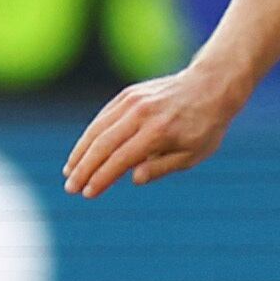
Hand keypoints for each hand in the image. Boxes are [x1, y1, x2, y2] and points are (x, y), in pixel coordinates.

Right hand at [63, 64, 243, 197]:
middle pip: (103, 145)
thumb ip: (162, 167)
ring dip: (80, 152)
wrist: (210, 86)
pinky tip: (82, 151)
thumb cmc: (204, 127)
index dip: (101, 178)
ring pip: (98, 129)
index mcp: (159, 132)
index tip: (87, 194)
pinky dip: (90, 135)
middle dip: (84, 169)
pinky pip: (103, 117)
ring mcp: (133, 101)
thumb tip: (133, 178)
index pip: (121, 159)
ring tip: (69, 172)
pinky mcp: (128, 94)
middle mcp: (142, 114)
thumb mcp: (193, 154)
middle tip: (71, 188)